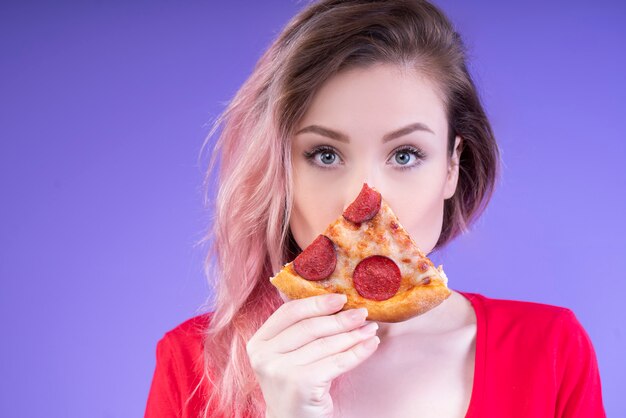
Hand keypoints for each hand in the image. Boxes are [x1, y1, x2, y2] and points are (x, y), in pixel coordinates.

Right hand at [246, 293, 379, 417]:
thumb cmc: (296, 388)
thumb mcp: (288, 358)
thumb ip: (300, 333)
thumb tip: (338, 304)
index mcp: (258, 343)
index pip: (289, 313)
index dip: (316, 303)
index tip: (341, 298)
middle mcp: (263, 356)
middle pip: (309, 328)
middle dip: (340, 319)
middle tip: (363, 313)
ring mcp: (280, 371)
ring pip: (325, 345)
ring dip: (353, 335)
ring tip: (370, 329)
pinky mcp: (300, 384)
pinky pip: (336, 362)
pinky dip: (357, 352)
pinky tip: (371, 345)